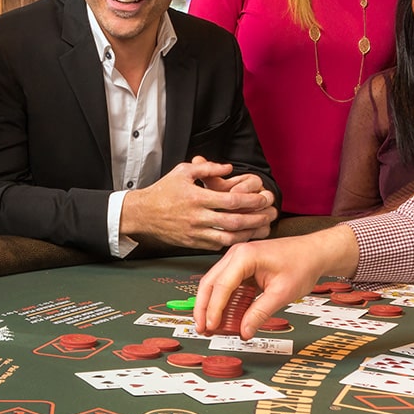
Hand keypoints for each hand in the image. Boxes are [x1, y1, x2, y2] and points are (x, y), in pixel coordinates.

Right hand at [121, 159, 277, 250]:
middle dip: (256, 219)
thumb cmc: (163, 191)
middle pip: (234, 222)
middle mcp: (198, 217)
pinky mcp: (193, 243)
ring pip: (228, 238)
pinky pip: (217, 246)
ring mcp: (195, 233)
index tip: (263, 199)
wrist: (143, 214)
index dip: (251, 201)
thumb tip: (229, 169)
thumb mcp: (183, 171)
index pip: (231, 201)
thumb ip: (207, 167)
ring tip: (262, 228)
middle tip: (270, 215)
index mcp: (197, 198)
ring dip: (248, 234)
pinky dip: (232, 242)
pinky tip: (243, 237)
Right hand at [192, 225, 360, 337]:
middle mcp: (236, 254)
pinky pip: (227, 285)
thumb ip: (260, 313)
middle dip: (204, 308)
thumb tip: (245, 331)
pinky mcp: (242, 267)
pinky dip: (223, 301)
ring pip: (215, 284)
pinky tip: (224, 317)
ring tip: (210, 326)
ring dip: (211, 305)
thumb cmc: (302, 264)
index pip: (221, 285)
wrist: (314, 252)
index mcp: (244, 256)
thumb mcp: (282, 293)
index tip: (211, 326)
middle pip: (210, 283)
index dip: (213, 309)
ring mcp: (238, 259)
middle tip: (203, 329)